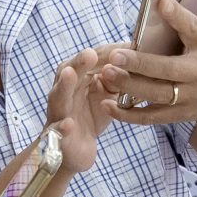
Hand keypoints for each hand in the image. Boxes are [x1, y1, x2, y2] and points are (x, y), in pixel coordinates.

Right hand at [45, 45, 130, 176]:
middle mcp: (64, 91)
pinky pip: (58, 130)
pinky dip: (62, 127)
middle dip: (79, 63)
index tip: (124, 47)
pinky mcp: (57, 135)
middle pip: (69, 72)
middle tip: (90, 53)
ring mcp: (58, 112)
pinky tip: (69, 124)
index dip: (105, 54)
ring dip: (64, 85)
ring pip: (59, 96)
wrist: (74, 149)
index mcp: (77, 78)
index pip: (89, 61)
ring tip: (70, 74)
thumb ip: (120, 80)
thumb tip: (139, 61)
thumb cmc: (91, 116)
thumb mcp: (109, 96)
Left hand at [105, 0, 196, 128]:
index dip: (178, 16)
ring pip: (157, 94)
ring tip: (106, 73)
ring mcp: (189, 97)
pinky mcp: (178, 114)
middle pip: (169, 69)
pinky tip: (108, 106)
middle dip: (141, 63)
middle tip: (116, 54)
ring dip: (130, 86)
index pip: (194, 29)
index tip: (160, 2)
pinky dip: (128, 115)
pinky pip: (151, 117)